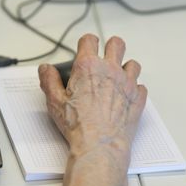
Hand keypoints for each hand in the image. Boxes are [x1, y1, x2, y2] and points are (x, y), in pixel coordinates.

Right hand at [39, 34, 146, 165]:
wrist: (99, 144)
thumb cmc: (78, 125)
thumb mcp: (54, 101)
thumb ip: (49, 80)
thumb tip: (45, 69)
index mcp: (88, 67)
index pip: (89, 40)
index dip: (86, 42)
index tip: (86, 47)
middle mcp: (110, 70)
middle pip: (116, 44)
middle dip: (110, 47)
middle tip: (104, 57)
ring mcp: (127, 83)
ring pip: (132, 63)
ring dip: (125, 67)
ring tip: (116, 77)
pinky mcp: (137, 98)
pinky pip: (140, 86)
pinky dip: (133, 89)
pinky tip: (125, 96)